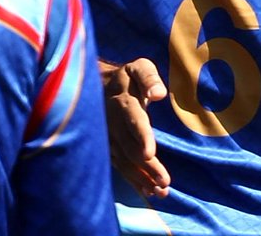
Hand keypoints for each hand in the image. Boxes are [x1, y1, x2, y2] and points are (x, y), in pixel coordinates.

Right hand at [100, 57, 170, 197]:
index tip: (150, 153)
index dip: (141, 136)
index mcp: (122, 101)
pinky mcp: (107, 148)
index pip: (133, 120)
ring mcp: (108, 138)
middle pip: (129, 147)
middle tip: (164, 182)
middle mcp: (112, 122)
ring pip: (124, 161)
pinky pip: (120, 166)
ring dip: (141, 178)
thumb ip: (149, 77)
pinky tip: (148, 192)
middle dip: (146, 166)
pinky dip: (133, 180)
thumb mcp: (140, 67)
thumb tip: (158, 94)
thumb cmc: (128, 77)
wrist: (95, 85)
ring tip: (160, 192)